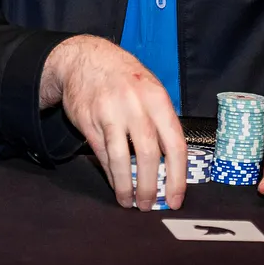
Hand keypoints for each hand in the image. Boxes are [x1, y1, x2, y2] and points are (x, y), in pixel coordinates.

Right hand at [42, 35, 186, 209]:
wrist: (86, 59)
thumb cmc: (126, 78)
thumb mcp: (151, 90)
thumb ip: (162, 123)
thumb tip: (172, 166)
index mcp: (157, 99)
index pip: (175, 144)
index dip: (177, 177)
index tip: (175, 199)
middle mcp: (135, 105)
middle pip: (148, 155)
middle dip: (149, 186)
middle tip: (149, 205)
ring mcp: (110, 112)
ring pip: (120, 159)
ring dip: (126, 186)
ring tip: (129, 202)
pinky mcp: (89, 120)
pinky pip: (101, 154)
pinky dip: (109, 173)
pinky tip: (115, 183)